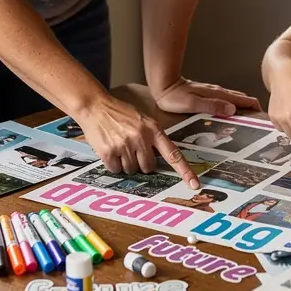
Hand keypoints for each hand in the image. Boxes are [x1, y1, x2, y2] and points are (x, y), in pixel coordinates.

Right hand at [75, 93, 198, 187]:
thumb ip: (153, 137)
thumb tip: (160, 159)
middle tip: (132, 149)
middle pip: (149, 167)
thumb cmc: (120, 113)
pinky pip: (116, 170)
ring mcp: (124, 146)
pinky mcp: (109, 152)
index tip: (194, 184)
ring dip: (126, 163)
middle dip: (141, 162)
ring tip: (119, 145)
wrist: (95, 106)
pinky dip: (113, 164)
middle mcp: (141, 138)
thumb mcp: (143, 120)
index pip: (173, 154)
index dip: (185, 171)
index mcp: (153, 130)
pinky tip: (110, 149)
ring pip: (132, 170)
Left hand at [153, 77, 260, 117]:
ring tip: (249, 119)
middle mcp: (218, 92)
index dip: (256, 108)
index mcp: (218, 94)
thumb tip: (232, 110)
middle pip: (242, 99)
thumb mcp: (193, 104)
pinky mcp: (207, 94)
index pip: (244, 100)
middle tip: (260, 122)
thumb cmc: (174, 97)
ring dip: (244, 107)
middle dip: (253, 108)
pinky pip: (226, 99)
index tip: (264, 118)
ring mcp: (213, 92)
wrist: (163, 85)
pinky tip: (231, 113)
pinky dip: (234, 105)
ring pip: (234, 99)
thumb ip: (212, 106)